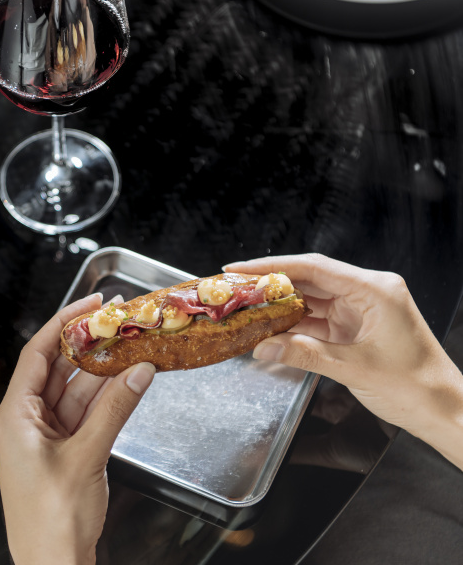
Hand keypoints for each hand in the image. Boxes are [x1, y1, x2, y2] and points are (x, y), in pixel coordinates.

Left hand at [0, 294, 155, 564]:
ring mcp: (44, 436)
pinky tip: (128, 383)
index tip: (89, 304)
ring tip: (131, 348)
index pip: (36, 353)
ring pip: (75, 391)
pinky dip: (106, 400)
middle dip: (88, 347)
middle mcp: (24, 421)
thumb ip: (115, 410)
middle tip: (118, 324)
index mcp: (14, 416)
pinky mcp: (62, 451)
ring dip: (103, 374)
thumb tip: (138, 372)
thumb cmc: (51, 522)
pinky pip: (85, 414)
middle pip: (57, 369)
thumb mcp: (86, 456)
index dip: (62, 322)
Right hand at [224, 253, 462, 469]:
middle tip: (234, 288)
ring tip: (245, 308)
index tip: (240, 269)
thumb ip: (304, 354)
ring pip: (310, 299)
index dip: (272, 266)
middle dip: (270, 284)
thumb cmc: (416, 387)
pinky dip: (292, 324)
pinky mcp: (355, 327)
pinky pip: (316, 318)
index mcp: (375, 291)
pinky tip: (269, 328)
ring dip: (279, 305)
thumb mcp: (354, 369)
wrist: (442, 411)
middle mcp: (368, 293)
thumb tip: (263, 347)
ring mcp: (361, 310)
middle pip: (309, 279)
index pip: (314, 268)